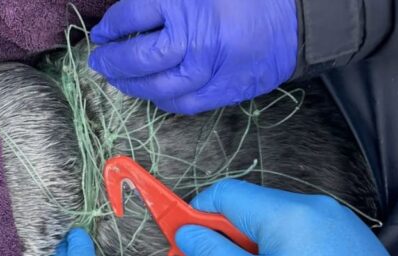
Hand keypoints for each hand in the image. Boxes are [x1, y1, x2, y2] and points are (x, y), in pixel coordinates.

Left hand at [88, 0, 297, 114]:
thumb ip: (163, 1)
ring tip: (118, 79)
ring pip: (157, 85)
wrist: (297, 17)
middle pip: (139, 57)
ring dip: (131, 85)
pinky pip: (182, 103)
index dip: (111, 28)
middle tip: (100, 61)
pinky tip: (150, 92)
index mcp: (185, 0)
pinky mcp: (225, 90)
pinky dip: (161, 99)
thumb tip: (123, 21)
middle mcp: (196, 36)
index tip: (103, 34)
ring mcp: (210, 67)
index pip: (131, 17)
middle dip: (112, 61)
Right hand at [174, 180, 397, 255]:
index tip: (182, 244)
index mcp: (289, 212)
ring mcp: (333, 223)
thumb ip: (212, 255)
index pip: (225, 194)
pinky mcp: (345, 242)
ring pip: (270, 232)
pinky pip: (295, 242)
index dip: (195, 216)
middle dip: (221, 247)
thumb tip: (184, 233)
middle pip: (247, 214)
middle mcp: (313, 208)